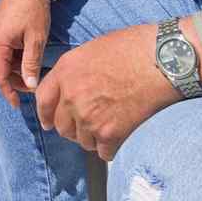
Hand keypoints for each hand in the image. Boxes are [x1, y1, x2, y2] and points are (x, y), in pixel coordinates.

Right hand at [0, 0, 50, 107]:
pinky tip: (29, 55)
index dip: (8, 92)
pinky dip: (15, 56)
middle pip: (0, 68)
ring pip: (3, 58)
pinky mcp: (0, 25)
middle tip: (34, 86)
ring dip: (16, 67)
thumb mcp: (36, 39)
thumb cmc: (33, 8)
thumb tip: (30, 86)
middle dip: (15, 80)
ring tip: (34, 70)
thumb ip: (31, 64)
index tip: (18, 105)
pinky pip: (4, 47)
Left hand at [36, 24, 179, 160]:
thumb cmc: (129, 49)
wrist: (158, 61)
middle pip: (61, 126)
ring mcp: (89, 117)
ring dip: (92, 137)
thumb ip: (72, 72)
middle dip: (71, 128)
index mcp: (65, 71)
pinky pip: (103, 152)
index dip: (45, 114)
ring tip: (108, 124)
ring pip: (82, 141)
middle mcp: (72, 95)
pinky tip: (119, 134)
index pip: (42, 100)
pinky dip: (110, 147)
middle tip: (85, 125)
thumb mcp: (89, 51)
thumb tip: (66, 88)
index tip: (48, 122)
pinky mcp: (110, 133)